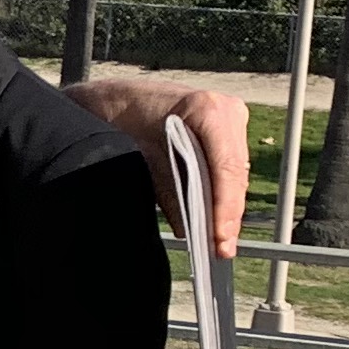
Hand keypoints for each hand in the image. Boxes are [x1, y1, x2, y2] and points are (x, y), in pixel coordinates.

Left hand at [60, 75, 250, 257]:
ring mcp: (229, 119)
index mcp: (206, 109)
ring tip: (221, 243)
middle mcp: (225, 111)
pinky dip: (220, 194)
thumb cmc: (121, 119)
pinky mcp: (224, 131)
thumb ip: (165, 189)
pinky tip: (215, 222)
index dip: (225, 206)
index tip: (219, 235)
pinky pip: (226, 168)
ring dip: (228, 208)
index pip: (226, 166)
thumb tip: (187, 228)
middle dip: (228, 214)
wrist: (113, 99)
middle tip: (222, 249)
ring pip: (235, 174)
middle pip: (234, 173)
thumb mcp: (139, 156)